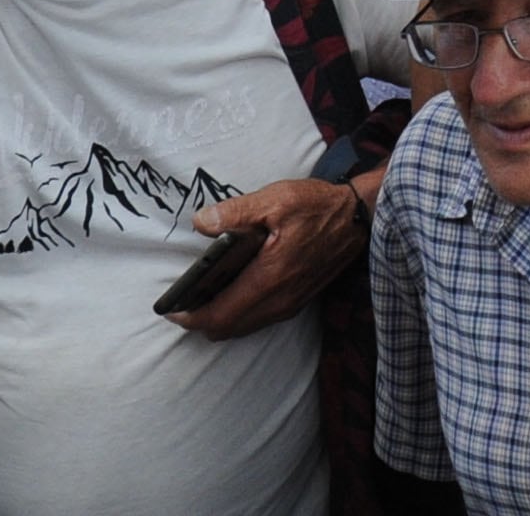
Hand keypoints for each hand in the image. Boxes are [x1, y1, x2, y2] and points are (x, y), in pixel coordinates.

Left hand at [165, 177, 368, 338]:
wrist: (359, 218)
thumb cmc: (318, 206)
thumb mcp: (276, 199)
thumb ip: (236, 212)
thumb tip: (201, 223)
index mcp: (269, 279)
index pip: (220, 315)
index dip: (190, 317)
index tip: (170, 308)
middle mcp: (279, 301)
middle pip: (227, 329)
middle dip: (200, 321)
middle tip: (182, 302)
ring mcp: (290, 305)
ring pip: (243, 328)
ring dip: (220, 320)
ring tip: (202, 297)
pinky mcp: (297, 302)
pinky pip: (258, 321)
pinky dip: (238, 315)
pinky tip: (232, 291)